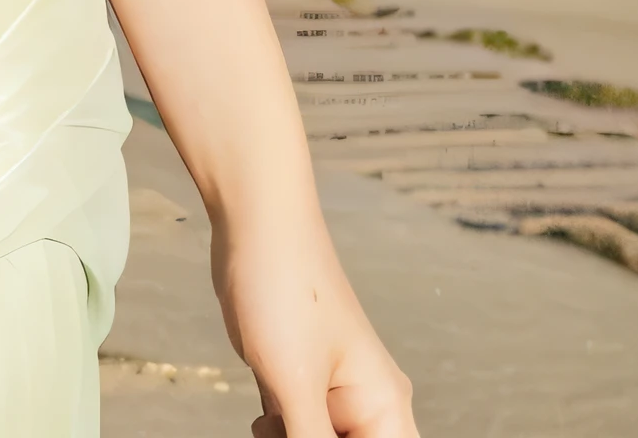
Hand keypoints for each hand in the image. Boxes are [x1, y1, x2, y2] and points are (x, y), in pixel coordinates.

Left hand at [215, 215, 416, 437]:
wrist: (252, 221)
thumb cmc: (285, 291)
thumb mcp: (295, 385)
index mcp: (385, 410)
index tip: (306, 434)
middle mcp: (363, 405)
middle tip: (278, 430)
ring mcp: (325, 391)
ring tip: (266, 426)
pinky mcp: (291, 377)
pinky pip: (291, 428)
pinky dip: (275, 435)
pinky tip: (260, 424)